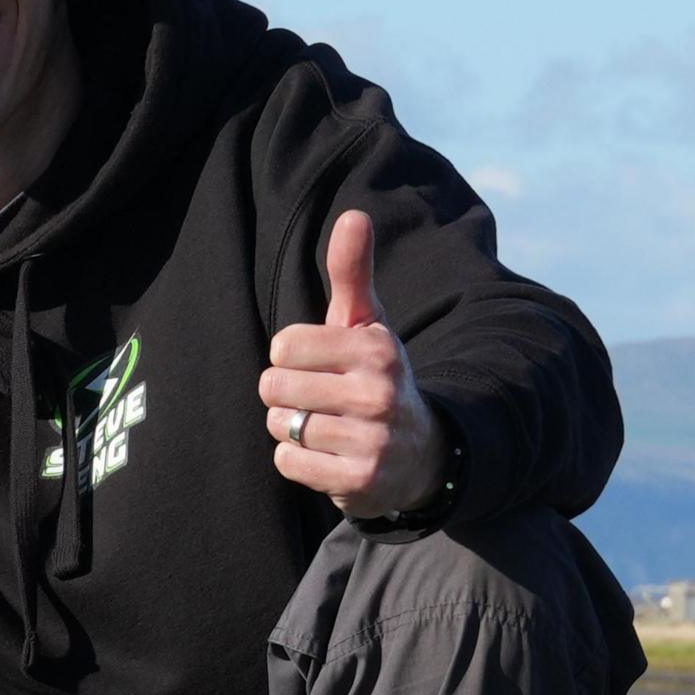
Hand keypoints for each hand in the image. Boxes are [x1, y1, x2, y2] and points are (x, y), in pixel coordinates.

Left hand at [259, 210, 443, 518]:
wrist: (420, 453)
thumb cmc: (376, 377)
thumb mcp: (368, 325)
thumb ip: (353, 272)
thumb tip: (353, 214)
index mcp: (376, 348)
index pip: (284, 346)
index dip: (290, 358)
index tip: (319, 365)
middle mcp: (378, 393)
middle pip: (275, 387)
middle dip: (285, 396)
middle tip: (319, 400)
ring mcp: (372, 440)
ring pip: (281, 426)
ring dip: (291, 429)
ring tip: (324, 428)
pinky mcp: (360, 480)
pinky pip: (289, 462)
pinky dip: (297, 461)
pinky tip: (327, 455)